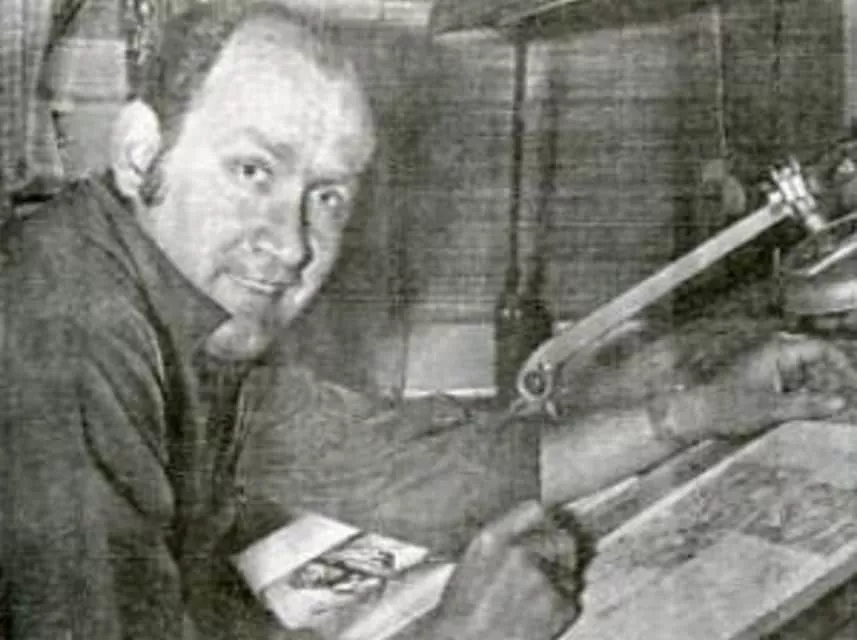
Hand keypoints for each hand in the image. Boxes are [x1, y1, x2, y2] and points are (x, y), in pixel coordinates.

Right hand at [432, 501, 580, 639]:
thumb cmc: (462, 608)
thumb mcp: (473, 556)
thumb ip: (503, 532)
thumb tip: (535, 516)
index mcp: (494, 537)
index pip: (534, 510)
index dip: (543, 522)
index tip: (546, 530)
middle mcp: (521, 551)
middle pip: (561, 538)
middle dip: (558, 552)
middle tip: (546, 568)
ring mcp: (543, 578)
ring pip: (570, 569)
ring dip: (560, 579)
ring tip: (533, 596)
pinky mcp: (559, 605)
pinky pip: (572, 596)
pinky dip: (560, 605)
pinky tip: (537, 612)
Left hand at [676, 334, 855, 440]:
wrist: (696, 415)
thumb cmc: (728, 408)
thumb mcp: (772, 409)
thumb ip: (808, 405)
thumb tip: (842, 402)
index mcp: (776, 351)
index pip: (820, 349)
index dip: (842, 365)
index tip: (853, 386)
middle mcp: (772, 353)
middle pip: (814, 361)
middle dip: (832, 380)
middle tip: (844, 402)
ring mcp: (765, 366)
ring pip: (803, 373)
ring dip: (817, 389)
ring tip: (828, 409)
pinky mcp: (760, 380)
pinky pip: (790, 383)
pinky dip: (802, 395)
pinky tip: (808, 411)